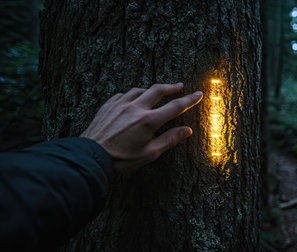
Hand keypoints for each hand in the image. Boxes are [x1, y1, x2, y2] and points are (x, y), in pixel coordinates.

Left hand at [80, 83, 202, 171]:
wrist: (90, 156)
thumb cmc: (121, 159)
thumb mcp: (149, 154)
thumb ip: (169, 140)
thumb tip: (186, 130)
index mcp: (148, 121)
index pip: (175, 106)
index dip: (189, 100)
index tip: (198, 94)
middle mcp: (135, 108)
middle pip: (158, 90)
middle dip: (171, 87)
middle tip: (179, 86)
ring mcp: (120, 104)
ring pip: (139, 90)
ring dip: (150, 90)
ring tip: (156, 93)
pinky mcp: (108, 106)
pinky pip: (123, 94)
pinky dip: (132, 95)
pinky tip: (132, 99)